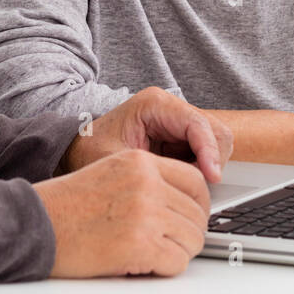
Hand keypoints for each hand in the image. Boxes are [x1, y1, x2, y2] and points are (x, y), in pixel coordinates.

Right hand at [33, 149, 210, 276]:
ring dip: (178, 252)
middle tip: (171, 243)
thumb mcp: (110, 173)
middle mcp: (147, 183)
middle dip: (188, 233)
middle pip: (197, 213)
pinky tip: (144, 264)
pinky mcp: (140, 244)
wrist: (35, 224)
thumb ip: (147, 180)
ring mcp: (146, 213)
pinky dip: (166, 268)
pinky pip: (177, 262)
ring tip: (154, 254)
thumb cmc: (66, 205)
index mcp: (140, 161)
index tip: (192, 217)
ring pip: (193, 239)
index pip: (195, 181)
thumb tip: (183, 205)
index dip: (199, 204)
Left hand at [58, 86, 232, 182]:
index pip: (197, 124)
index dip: (209, 152)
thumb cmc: (91, 149)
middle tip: (198, 188)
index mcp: (155, 104)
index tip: (212, 177)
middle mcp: (171, 110)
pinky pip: (204, 155)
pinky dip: (200, 172)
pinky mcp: (179, 140)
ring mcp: (178, 124)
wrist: (78, 149)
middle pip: (214, 132)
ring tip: (183, 186)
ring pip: (214, 144)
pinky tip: (180, 184)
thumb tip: (182, 184)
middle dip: (212, 161)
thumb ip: (147, 170)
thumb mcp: (113, 160)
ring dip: (208, 168)